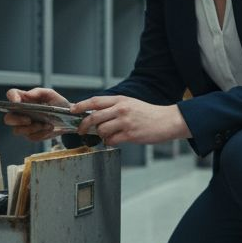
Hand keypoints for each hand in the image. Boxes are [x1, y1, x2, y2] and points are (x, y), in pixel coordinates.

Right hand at [3, 87, 70, 141]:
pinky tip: (49, 129)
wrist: (69, 117)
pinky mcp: (32, 135)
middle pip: (8, 118)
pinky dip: (41, 133)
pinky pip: (31, 137)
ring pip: (18, 130)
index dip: (11, 98)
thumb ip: (38, 92)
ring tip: (45, 124)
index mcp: (24, 99)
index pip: (11, 95)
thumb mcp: (50, 95)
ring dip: (31, 128)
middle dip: (17, 120)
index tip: (17, 102)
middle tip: (28, 119)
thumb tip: (27, 95)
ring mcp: (25, 126)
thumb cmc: (58, 103)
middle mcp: (20, 113)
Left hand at [72, 95, 190, 145]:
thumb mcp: (131, 104)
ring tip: (107, 135)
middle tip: (81, 130)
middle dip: (83, 125)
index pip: (95, 101)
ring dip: (100, 135)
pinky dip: (109, 142)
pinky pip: (111, 140)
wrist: (168, 121)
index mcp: (121, 100)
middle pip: (94, 117)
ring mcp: (126, 122)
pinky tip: (114, 141)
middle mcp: (122, 109)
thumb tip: (97, 114)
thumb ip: (115, 107)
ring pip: (101, 130)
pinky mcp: (131, 135)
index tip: (72, 110)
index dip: (81, 105)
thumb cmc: (150, 114)